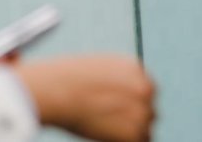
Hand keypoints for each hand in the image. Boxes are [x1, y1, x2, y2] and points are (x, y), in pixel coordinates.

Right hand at [13, 55, 155, 141]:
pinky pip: (137, 141)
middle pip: (147, 109)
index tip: (111, 106)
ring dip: (126, 129)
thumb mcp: (90, 68)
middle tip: (105, 118)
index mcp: (133, 67)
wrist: (54, 91)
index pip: (141, 88)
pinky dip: (120, 140)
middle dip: (130, 115)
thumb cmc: (61, 79)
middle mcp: (144, 87)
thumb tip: (112, 96)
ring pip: (143, 127)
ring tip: (99, 123)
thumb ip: (110, 79)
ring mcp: (142, 111)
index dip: (126, 100)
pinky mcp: (136, 133)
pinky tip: (102, 132)